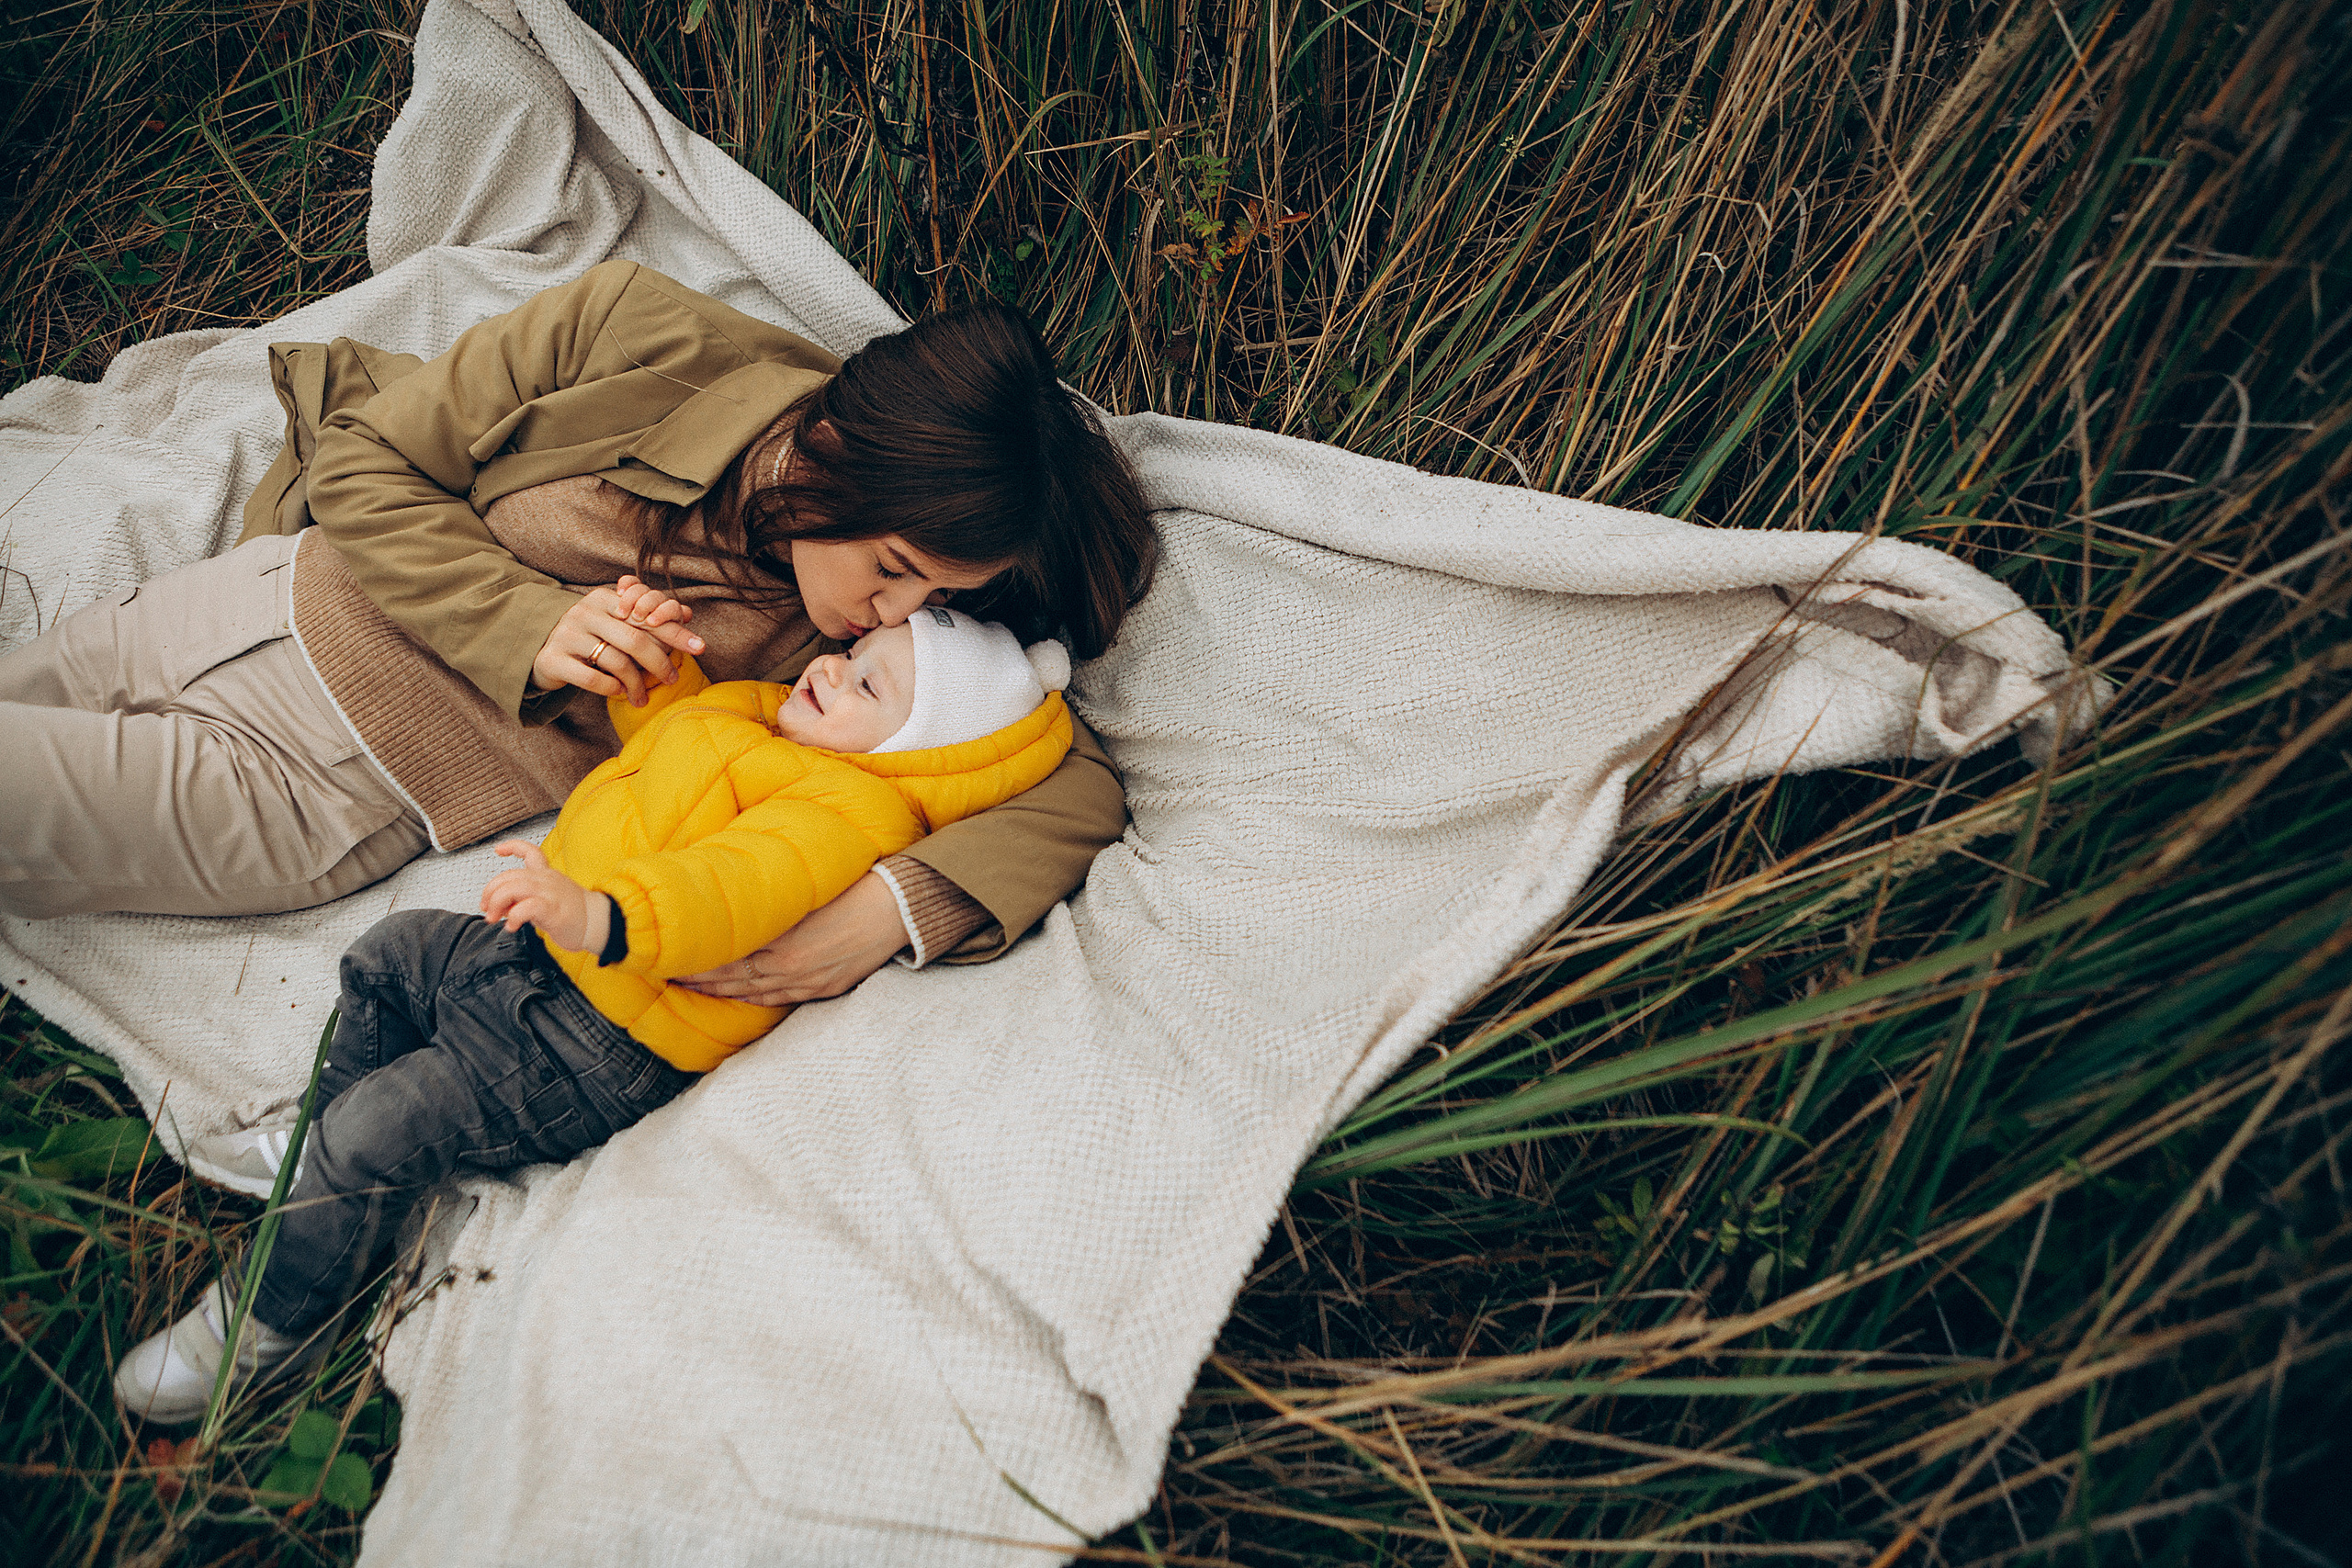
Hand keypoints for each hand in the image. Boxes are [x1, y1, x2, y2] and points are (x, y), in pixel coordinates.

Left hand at [481, 840, 600, 952]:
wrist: (598, 923)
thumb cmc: (575, 914)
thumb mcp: (548, 900)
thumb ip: (526, 899)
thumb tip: (502, 906)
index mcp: (547, 875)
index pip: (530, 851)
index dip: (512, 847)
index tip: (499, 850)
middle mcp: (547, 880)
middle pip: (509, 875)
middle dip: (490, 892)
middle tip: (487, 909)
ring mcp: (550, 892)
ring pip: (512, 888)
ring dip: (496, 903)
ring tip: (495, 918)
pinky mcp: (552, 909)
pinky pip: (525, 908)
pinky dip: (512, 917)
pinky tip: (512, 926)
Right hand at [532, 578, 703, 706]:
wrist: (538, 648)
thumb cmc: (588, 636)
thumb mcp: (613, 621)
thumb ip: (645, 618)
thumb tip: (687, 613)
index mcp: (604, 599)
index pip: (647, 616)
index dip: (675, 632)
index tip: (700, 647)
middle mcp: (584, 612)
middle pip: (635, 639)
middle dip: (660, 663)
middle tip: (672, 679)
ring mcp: (566, 635)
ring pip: (616, 662)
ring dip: (636, 684)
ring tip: (641, 697)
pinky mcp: (554, 659)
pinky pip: (592, 678)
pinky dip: (611, 688)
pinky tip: (618, 692)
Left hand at [672, 872, 908, 1005]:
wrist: (898, 908)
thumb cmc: (853, 887)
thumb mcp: (803, 893)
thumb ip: (768, 906)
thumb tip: (735, 908)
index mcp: (781, 942)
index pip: (726, 958)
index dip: (697, 961)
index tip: (671, 958)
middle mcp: (790, 968)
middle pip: (734, 980)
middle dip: (701, 980)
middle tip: (671, 977)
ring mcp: (810, 982)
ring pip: (756, 993)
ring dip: (724, 993)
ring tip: (697, 990)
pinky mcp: (828, 987)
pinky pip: (783, 999)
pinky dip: (758, 999)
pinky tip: (744, 997)